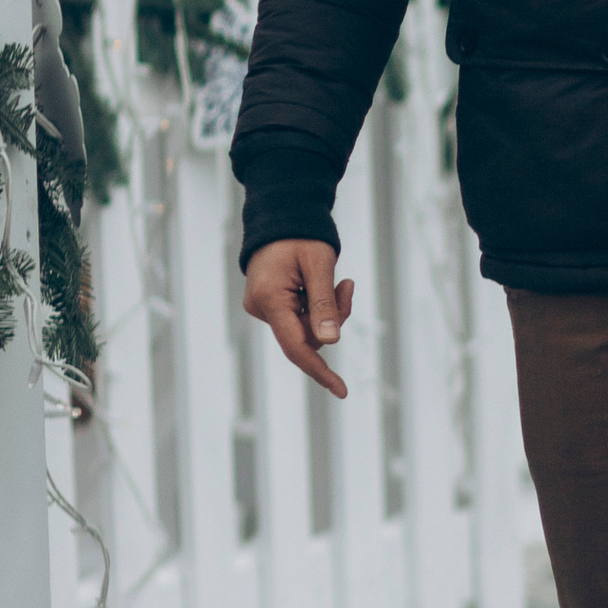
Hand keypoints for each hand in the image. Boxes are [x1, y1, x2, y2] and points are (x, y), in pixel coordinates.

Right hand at [242, 239, 355, 399]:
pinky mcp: (270, 305)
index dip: (320, 370)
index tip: (341, 390)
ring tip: (339, 281)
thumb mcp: (319, 265)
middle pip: (307, 337)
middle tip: (347, 286)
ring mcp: (263, 308)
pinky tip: (326, 284)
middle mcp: (261, 308)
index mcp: (270, 300)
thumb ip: (324, 304)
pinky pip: (300, 318)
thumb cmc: (301, 236)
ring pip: (306, 329)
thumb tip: (330, 343)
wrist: (280, 216)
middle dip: (333, 320)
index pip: (296, 347)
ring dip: (328, 311)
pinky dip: (318, 307)